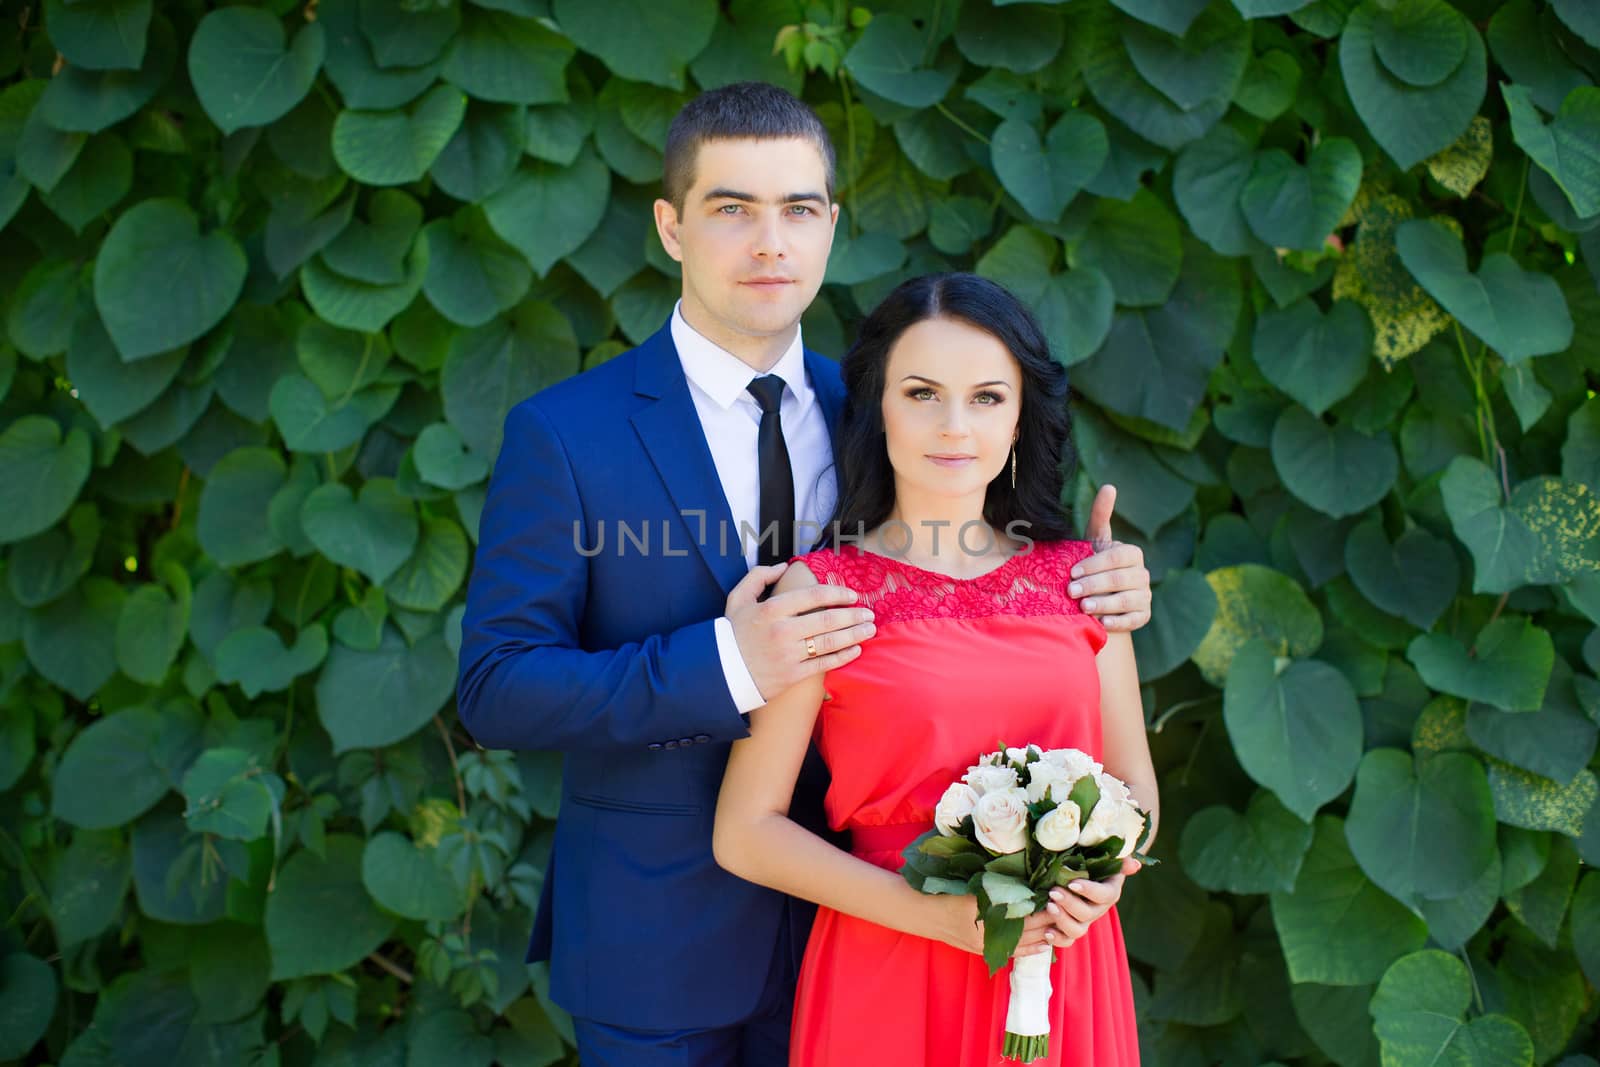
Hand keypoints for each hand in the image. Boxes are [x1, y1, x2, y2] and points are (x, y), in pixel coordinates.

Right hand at [725, 563, 875, 700]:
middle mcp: (782, 631)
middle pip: (827, 620)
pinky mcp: (792, 676)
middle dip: (853, 615)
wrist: (721, 672)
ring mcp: (789, 655)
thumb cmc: (732, 633)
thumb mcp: (738, 598)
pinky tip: (855, 650)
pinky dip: (843, 656)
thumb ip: (759, 576)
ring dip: (854, 635)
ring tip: (869, 630)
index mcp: (771, 609)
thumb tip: (784, 566)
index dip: (838, 594)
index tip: (853, 595)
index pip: (814, 596)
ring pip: (829, 642)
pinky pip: (823, 665)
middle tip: (869, 613)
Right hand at [926, 894, 1056, 958]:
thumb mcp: (970, 884)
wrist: (918, 911)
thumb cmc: (942, 891)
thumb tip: (1026, 880)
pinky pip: (1012, 952)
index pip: (1023, 912)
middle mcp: (986, 933)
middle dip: (1048, 919)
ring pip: (1023, 943)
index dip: (1042, 904)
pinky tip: (1044, 943)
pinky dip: (1030, 948)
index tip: (1057, 893)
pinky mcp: (981, 949)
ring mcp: (983, 945)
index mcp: (984, 914)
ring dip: (1043, 934)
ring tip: (1061, 924)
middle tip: (1066, 907)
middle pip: (1027, 929)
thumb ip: (996, 885)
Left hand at [1041, 865, 1133, 948]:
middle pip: (1088, 914)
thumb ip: (1116, 858)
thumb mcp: (1101, 855)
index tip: (1073, 883)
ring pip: (1077, 930)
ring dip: (1063, 920)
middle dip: (1070, 903)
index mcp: (1109, 891)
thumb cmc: (1089, 860)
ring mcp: (1084, 921)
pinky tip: (1046, 932)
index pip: (1105, 895)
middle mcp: (1098, 909)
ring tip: (1049, 906)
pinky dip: (1057, 939)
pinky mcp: (1070, 930)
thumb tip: (1135, 864)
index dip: (1090, 891)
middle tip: (1054, 892)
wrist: (1075, 872)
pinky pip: (1066, 940)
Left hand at [1073, 485, 1150, 632]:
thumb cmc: (1094, 565)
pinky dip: (1117, 621)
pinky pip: (1133, 619)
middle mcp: (1142, 574)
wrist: (1100, 598)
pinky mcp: (1143, 616)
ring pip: (1126, 599)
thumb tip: (1109, 486)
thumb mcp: (1095, 541)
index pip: (1116, 556)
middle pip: (1119, 578)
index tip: (1072, 572)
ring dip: (1103, 603)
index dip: (1094, 564)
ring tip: (1083, 607)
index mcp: (1132, 553)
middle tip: (1070, 591)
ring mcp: (1144, 596)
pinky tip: (1101, 622)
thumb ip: (1100, 516)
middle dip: (1093, 584)